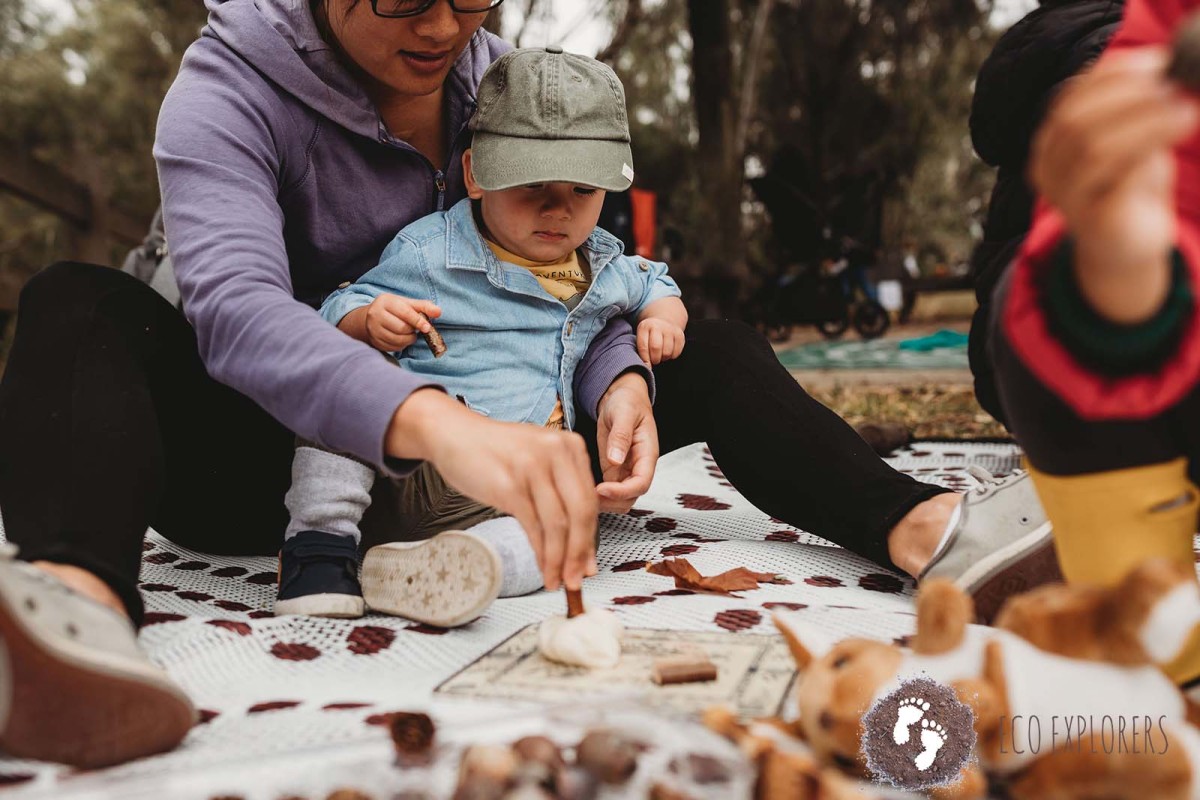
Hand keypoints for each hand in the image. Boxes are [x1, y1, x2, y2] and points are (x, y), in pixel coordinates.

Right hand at [362, 294, 441, 351]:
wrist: (374, 316)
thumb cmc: (395, 309)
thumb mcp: (408, 303)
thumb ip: (424, 307)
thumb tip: (438, 312)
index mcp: (385, 302)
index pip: (404, 312)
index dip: (418, 321)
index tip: (427, 328)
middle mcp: (375, 315)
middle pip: (401, 328)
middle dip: (412, 330)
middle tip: (414, 329)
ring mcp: (373, 329)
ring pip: (397, 340)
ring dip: (409, 339)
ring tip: (409, 333)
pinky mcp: (374, 341)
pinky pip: (393, 348)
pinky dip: (402, 345)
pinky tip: (402, 339)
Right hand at [387, 390, 598, 590]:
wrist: (453, 435)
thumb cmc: (495, 453)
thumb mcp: (537, 462)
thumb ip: (561, 494)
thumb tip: (580, 546)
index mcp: (571, 446)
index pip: (590, 501)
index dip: (591, 538)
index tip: (587, 565)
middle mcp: (557, 452)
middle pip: (581, 513)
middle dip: (580, 554)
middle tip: (576, 580)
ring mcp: (533, 468)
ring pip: (558, 524)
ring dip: (559, 559)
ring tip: (556, 580)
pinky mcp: (509, 484)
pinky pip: (533, 526)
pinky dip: (540, 552)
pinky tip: (541, 566)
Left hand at [593, 372, 658, 513]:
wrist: (621, 397)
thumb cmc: (628, 402)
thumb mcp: (624, 412)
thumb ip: (621, 435)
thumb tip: (616, 459)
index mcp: (647, 454)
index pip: (641, 483)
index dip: (623, 491)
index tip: (602, 489)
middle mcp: (638, 466)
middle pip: (631, 497)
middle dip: (611, 502)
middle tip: (586, 495)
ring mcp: (625, 471)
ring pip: (619, 499)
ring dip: (603, 502)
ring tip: (581, 493)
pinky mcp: (612, 471)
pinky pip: (608, 491)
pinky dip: (595, 494)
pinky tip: (580, 487)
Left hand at [636, 318, 685, 364]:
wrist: (664, 322)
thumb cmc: (649, 335)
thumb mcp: (641, 337)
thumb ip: (642, 350)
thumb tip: (647, 366)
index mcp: (645, 327)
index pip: (643, 346)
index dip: (645, 359)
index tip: (647, 365)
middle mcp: (657, 326)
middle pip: (656, 348)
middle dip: (654, 359)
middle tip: (654, 360)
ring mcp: (670, 329)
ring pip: (667, 352)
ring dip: (663, 358)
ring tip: (661, 355)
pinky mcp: (680, 334)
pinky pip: (676, 352)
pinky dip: (672, 356)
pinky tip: (668, 352)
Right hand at [1030, 48, 1199, 322]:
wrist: (1126, 247)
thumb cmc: (1128, 186)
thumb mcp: (1128, 138)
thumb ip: (1133, 107)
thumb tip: (1166, 64)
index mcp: (1051, 142)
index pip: (1069, 99)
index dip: (1111, 75)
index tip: (1157, 61)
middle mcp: (1048, 170)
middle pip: (1075, 122)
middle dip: (1128, 97)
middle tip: (1174, 87)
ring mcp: (1066, 198)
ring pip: (1094, 150)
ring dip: (1144, 124)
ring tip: (1185, 111)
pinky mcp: (1093, 222)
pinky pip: (1116, 183)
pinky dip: (1146, 156)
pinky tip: (1173, 145)